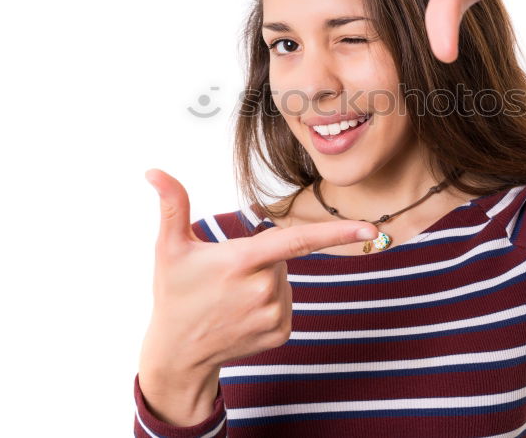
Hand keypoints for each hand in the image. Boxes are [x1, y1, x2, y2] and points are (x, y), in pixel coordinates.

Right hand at [138, 169, 377, 384]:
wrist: (178, 353)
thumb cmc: (174, 294)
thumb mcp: (168, 248)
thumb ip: (172, 205)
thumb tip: (154, 171)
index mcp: (242, 262)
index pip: (297, 240)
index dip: (337, 232)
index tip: (371, 228)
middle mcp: (264, 289)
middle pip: (282, 256)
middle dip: (261, 257)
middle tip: (226, 276)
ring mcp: (274, 314)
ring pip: (285, 279)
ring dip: (265, 280)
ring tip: (231, 297)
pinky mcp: (281, 332)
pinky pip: (286, 303)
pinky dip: (269, 303)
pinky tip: (242, 313)